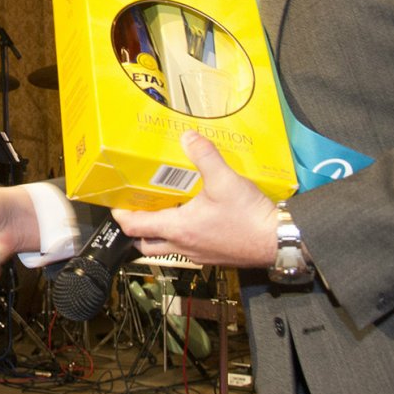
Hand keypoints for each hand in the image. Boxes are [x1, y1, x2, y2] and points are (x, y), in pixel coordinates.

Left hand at [112, 132, 280, 266]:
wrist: (278, 241)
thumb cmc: (250, 217)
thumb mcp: (225, 180)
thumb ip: (204, 156)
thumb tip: (188, 137)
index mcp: (179, 228)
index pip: (136, 227)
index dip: (121, 215)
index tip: (114, 204)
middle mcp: (184, 246)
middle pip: (145, 244)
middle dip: (135, 229)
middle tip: (134, 210)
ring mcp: (198, 254)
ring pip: (165, 248)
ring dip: (157, 234)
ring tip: (160, 211)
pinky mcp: (213, 256)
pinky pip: (186, 249)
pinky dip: (179, 237)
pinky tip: (191, 218)